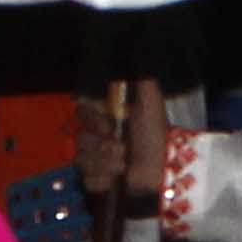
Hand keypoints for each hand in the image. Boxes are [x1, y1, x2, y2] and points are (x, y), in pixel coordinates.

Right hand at [82, 77, 172, 207]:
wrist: (162, 171)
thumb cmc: (155, 137)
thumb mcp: (151, 104)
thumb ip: (142, 82)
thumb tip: (134, 60)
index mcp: (104, 118)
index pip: (82, 113)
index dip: (92, 121)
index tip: (108, 128)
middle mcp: (96, 138)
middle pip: (80, 139)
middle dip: (103, 148)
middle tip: (124, 151)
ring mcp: (94, 160)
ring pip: (81, 161)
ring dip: (105, 164)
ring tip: (124, 167)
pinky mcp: (96, 181)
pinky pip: (86, 180)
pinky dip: (102, 181)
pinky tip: (115, 181)